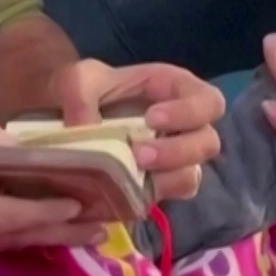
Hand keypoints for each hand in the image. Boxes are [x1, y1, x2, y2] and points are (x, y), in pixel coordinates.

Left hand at [49, 60, 224, 201]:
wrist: (68, 119)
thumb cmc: (86, 91)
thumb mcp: (79, 79)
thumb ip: (81, 94)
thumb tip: (85, 127)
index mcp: (176, 90)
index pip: (208, 101)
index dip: (190, 112)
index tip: (152, 118)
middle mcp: (183, 126)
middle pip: (208, 142)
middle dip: (178, 150)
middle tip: (140, 153)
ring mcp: (173, 159)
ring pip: (192, 175)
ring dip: (168, 176)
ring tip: (134, 170)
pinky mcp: (157, 185)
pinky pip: (170, 196)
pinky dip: (155, 194)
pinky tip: (130, 186)